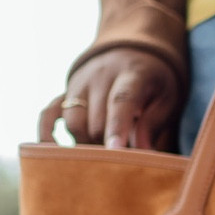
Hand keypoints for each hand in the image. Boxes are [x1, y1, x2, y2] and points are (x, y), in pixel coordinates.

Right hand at [39, 48, 182, 148]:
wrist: (131, 51)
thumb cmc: (154, 81)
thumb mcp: (166, 96)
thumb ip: (154, 123)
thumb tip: (144, 153)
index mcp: (131, 74)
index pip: (120, 101)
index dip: (117, 128)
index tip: (116, 152)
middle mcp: (100, 76)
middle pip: (95, 120)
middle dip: (106, 147)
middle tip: (121, 163)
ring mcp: (79, 84)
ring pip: (72, 121)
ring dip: (84, 145)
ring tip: (100, 158)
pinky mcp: (65, 92)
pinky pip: (48, 114)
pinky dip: (47, 134)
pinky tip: (54, 154)